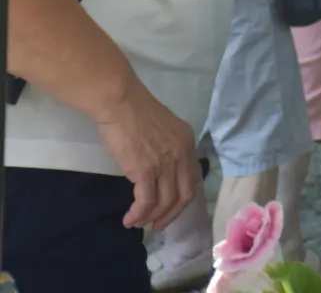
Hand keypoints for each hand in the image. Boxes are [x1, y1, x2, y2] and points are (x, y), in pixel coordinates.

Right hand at [94, 76, 201, 229]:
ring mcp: (166, 163)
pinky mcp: (146, 170)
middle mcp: (182, 154)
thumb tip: (160, 168)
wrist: (120, 102)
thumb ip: (167, 147)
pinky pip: (146, 202)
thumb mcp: (163, 129)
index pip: (193, 178)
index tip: (170, 209)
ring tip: (137, 222)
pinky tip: (129, 219)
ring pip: (165, 202)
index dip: (183, 198)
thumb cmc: (134, 112)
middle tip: (157, 225)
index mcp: (187, 142)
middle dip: (171, 214)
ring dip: (151, 217)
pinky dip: (138, 214)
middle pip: (185, 194)